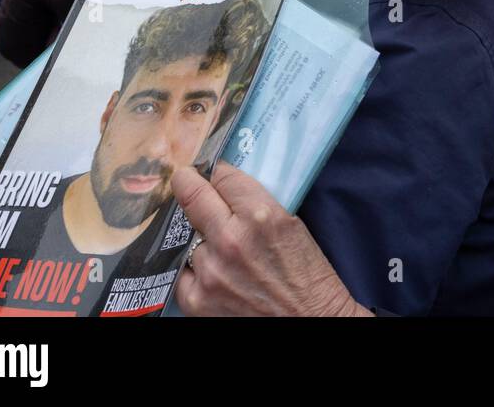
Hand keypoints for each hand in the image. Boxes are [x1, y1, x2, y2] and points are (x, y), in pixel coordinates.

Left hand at [172, 162, 370, 316]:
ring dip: (200, 238)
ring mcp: (211, 272)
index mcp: (262, 216)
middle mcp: (232, 240)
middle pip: (193, 196)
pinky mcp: (197, 300)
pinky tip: (211, 272)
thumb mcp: (291, 224)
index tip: (214, 173)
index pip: (223, 176)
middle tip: (185, 180)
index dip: (219, 173)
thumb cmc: (308, 275)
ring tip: (219, 247)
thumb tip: (227, 185)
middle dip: (188, 184)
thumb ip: (257, 204)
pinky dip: (194, 270)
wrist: (311, 320)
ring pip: (188, 237)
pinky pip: (182, 273)